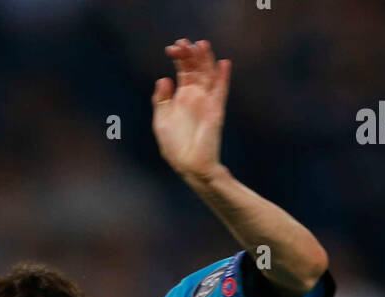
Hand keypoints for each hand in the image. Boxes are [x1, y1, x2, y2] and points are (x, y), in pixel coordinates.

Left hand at [152, 38, 230, 182]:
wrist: (190, 166)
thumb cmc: (175, 148)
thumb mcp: (161, 122)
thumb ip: (160, 101)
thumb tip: (164, 79)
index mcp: (182, 97)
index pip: (183, 70)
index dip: (179, 57)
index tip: (172, 48)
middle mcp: (196, 96)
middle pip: (197, 68)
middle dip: (191, 54)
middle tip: (184, 43)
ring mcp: (206, 102)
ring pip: (209, 75)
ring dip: (207, 59)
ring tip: (202, 44)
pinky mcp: (216, 111)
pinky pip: (221, 91)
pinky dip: (223, 77)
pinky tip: (223, 64)